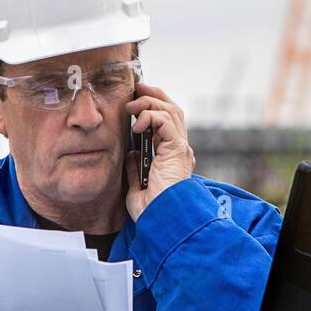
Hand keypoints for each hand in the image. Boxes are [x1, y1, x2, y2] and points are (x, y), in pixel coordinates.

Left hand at [125, 83, 195, 220]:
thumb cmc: (153, 211)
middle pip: (173, 110)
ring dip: (150, 102)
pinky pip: (166, 122)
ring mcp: (181, 149)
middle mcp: (180, 150)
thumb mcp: (137, 185)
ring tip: (132, 105)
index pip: (166, 122)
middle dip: (154, 95)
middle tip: (136, 88)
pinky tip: (137, 123)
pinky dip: (151, 117)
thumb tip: (130, 152)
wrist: (162, 222)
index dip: (152, 107)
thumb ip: (135, 167)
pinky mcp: (177, 150)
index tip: (134, 100)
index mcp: (172, 157)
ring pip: (171, 111)